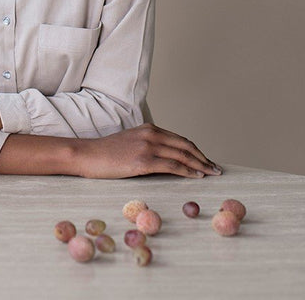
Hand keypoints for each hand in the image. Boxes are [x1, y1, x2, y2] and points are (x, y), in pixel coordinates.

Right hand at [77, 123, 221, 178]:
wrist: (88, 155)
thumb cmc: (107, 153)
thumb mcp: (131, 143)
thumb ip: (149, 145)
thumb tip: (167, 159)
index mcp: (149, 128)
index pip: (180, 139)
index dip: (196, 151)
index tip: (206, 161)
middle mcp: (151, 134)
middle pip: (186, 146)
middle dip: (203, 158)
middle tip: (216, 169)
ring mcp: (147, 146)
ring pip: (182, 155)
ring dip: (200, 166)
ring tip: (211, 174)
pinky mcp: (143, 161)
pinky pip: (172, 166)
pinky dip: (188, 171)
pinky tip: (196, 176)